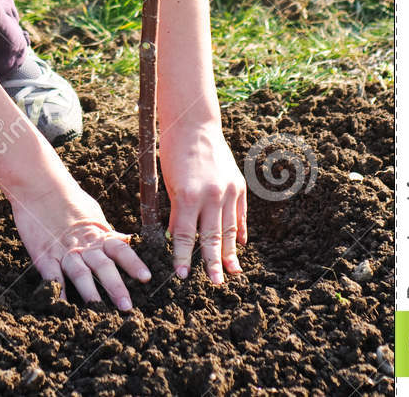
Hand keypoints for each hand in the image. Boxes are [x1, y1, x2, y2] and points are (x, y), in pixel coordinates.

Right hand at [7, 173, 150, 309]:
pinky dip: (58, 293)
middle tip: (127, 306)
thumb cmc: (68, 199)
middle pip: (102, 266)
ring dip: (90, 293)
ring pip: (80, 274)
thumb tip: (127, 241)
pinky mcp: (44, 256)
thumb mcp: (93, 214)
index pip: (120, 249)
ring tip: (98, 311)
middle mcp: (84, 245)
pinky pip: (53, 277)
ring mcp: (64, 251)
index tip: (146, 278)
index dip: (133, 263)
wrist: (39, 186)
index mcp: (98, 234)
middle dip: (115, 286)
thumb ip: (107, 232)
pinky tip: (63, 308)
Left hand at [159, 118, 247, 283]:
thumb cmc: (173, 152)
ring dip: (229, 253)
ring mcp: (228, 191)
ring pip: (229, 230)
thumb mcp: (169, 183)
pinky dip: (239, 231)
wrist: (194, 124)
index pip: (185, 235)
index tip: (181, 275)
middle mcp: (211, 196)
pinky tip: (239, 246)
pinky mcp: (238, 185)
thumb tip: (177, 238)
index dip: (183, 257)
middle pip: (212, 238)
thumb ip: (176, 212)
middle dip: (212, 264)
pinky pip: (239, 214)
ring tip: (231, 272)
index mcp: (188, 196)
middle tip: (215, 283)